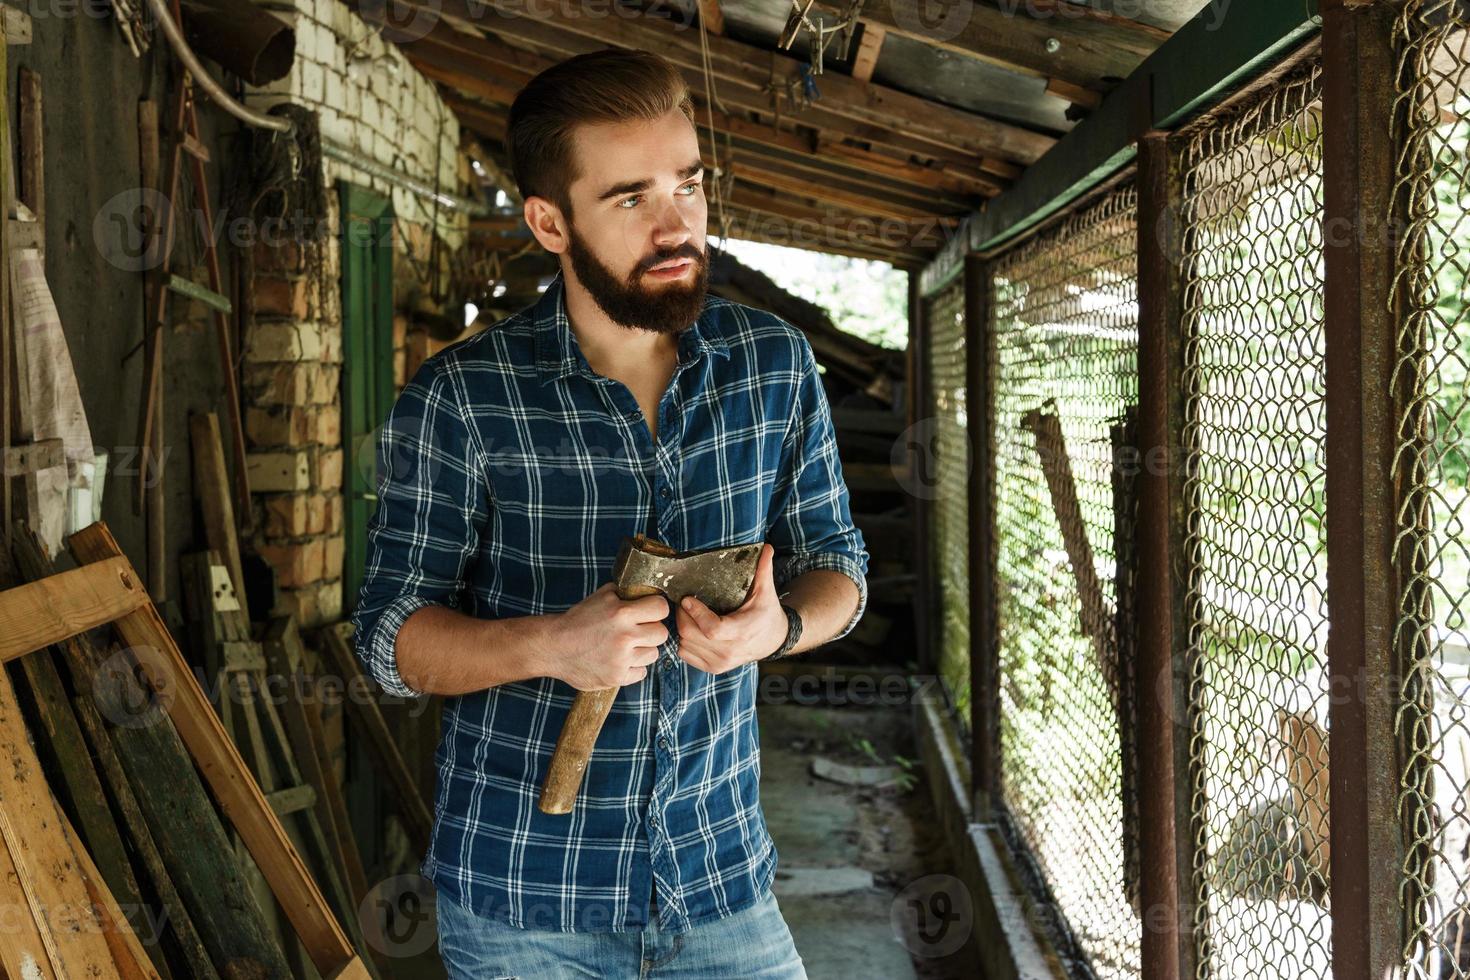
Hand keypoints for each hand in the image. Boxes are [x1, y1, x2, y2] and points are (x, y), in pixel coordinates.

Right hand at [547, 583, 669, 690]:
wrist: (554, 647)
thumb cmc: (578, 620)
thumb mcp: (601, 597)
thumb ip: (625, 593)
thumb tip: (647, 590)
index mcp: (621, 613)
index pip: (661, 608)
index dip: (656, 609)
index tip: (649, 612)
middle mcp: (624, 637)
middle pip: (661, 633)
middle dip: (651, 630)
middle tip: (637, 631)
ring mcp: (621, 659)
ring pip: (653, 654)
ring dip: (643, 650)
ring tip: (626, 646)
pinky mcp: (616, 677)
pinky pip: (641, 672)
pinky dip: (633, 667)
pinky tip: (620, 660)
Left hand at [675, 544, 787, 673]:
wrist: (773, 640)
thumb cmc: (767, 613)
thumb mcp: (766, 591)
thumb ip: (763, 570)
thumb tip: (766, 547)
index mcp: (743, 631)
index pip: (712, 629)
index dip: (696, 613)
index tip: (688, 599)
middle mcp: (731, 651)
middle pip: (691, 635)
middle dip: (683, 616)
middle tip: (684, 602)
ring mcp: (721, 662)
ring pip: (685, 645)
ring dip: (682, 627)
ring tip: (687, 614)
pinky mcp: (713, 668)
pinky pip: (685, 654)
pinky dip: (683, 641)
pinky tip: (692, 628)